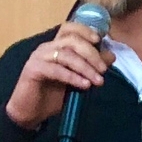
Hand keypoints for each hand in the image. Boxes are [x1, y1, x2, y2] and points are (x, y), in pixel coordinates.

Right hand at [5, 12, 111, 129]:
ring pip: (65, 55)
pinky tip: (84, 85)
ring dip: (85, 67)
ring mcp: (38, 57)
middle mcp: (46, 48)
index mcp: (56, 46)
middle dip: (91, 53)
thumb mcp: (77, 79)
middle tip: (103, 69)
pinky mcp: (33, 70)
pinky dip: (72, 77)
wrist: (30, 113)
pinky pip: (56, 70)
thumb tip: (111, 55)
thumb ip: (91, 66)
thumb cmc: (52, 95)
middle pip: (71, 40)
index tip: (99, 40)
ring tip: (98, 81)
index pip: (69, 28)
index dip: (85, 30)